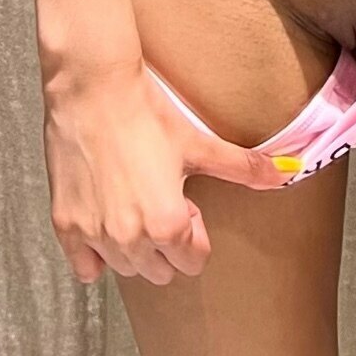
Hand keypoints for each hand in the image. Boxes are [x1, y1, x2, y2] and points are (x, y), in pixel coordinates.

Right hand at [41, 60, 282, 284]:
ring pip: (125, 268)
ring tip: (130, 202)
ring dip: (132, 246)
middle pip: (159, 270)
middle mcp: (131, 238)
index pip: (192, 261)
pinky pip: (84, 267)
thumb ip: (244, 167)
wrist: (91, 85)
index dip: (192, 229)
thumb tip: (289, 171)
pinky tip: (103, 223)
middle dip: (164, 243)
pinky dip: (94, 255)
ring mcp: (95, 233)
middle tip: (156, 199)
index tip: (182, 198)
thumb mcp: (197, 142)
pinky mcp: (65, 223)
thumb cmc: (144, 111)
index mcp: (168, 225)